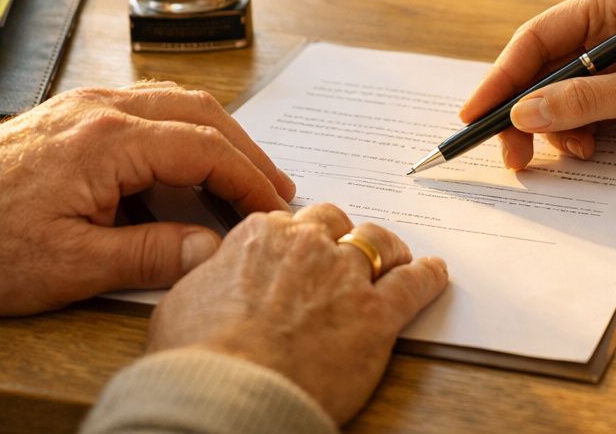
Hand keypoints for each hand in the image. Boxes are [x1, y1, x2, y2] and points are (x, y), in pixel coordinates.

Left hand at [0, 81, 295, 314]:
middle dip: (245, 149)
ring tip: (240, 173)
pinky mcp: (67, 114)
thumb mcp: (71, 266)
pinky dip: (180, 129)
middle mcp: (101, 107)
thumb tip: (211, 249)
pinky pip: (143, 106)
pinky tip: (183, 159)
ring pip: (172, 102)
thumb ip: (151, 254)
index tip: (274, 208)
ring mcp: (82, 105)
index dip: (249, 179)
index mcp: (109, 140)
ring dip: (214, 134)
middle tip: (274, 186)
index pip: (205, 148)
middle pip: (199, 112)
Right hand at [148, 202, 447, 425]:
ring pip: (379, 243)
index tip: (303, 249)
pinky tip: (433, 275)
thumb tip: (212, 267)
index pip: (290, 220)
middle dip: (342, 236)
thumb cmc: (197, 356)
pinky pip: (414, 285)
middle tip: (344, 253)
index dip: (299, 238)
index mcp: (260, 236)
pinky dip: (427, 277)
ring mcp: (345, 276)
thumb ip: (209, 273)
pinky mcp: (377, 315)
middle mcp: (307, 245)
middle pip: (337, 223)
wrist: (228, 393)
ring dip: (386, 250)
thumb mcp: (182, 301)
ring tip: (394, 258)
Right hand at [460, 0, 615, 168]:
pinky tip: (591, 149)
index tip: (474, 116)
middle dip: (526, 112)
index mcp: (607, 2)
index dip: (500, 79)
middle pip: (541, 68)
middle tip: (512, 157)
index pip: (536, 39)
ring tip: (576, 153)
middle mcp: (606, 22)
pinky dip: (579, 131)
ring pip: (559, 93)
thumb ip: (582, 101)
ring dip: (557, 127)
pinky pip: (584, 107)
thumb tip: (523, 114)